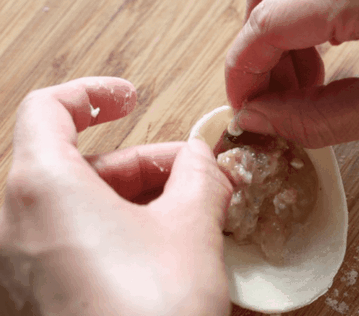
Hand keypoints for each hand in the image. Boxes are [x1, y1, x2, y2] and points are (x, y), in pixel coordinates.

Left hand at [0, 77, 231, 314]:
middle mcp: (17, 224)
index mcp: (42, 189)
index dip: (94, 94)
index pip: (50, 109)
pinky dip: (122, 227)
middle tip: (192, 172)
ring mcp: (26, 263)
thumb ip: (199, 176)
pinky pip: (80, 237)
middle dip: (144, 162)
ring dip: (139, 196)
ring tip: (191, 207)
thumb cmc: (154, 315)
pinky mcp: (43, 291)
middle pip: (83, 163)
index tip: (133, 99)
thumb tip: (204, 157)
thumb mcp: (190, 228)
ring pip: (84, 202)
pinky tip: (166, 240)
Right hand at [226, 0, 358, 147]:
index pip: (265, 24)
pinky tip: (317, 66)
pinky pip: (305, 3)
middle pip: (264, 6)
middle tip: (271, 101)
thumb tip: (256, 120)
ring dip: (277, 49)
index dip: (242, 71)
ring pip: (280, 3)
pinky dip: (298, 35)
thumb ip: (317, 118)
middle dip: (257, 59)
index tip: (242, 107)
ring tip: (302, 90)